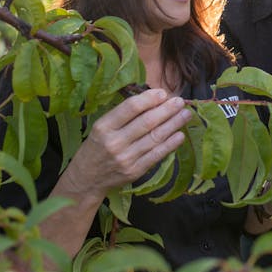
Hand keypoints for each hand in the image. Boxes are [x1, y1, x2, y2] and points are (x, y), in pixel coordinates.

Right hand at [60, 89, 192, 200]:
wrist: (86, 179)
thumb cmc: (97, 147)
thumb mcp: (102, 127)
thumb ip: (124, 115)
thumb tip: (154, 100)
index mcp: (104, 126)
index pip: (130, 108)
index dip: (149, 99)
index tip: (163, 93)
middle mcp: (114, 142)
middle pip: (146, 122)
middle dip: (167, 110)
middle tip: (180, 101)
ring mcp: (125, 158)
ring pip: (155, 137)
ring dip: (173, 124)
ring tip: (185, 115)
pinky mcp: (134, 171)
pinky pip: (156, 155)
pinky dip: (170, 144)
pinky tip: (180, 135)